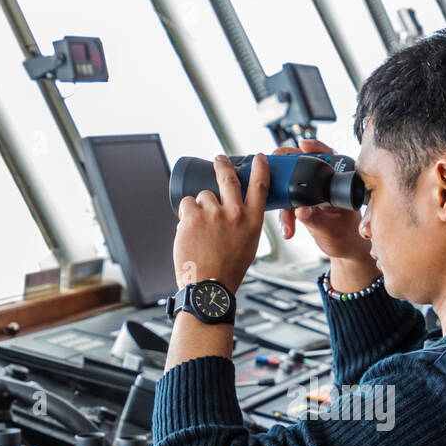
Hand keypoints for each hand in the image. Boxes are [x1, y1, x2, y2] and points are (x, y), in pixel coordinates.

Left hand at [172, 152, 268, 292]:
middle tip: (218, 160)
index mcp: (252, 222)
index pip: (259, 187)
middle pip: (228, 178)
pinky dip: (185, 214)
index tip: (259, 157)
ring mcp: (213, 213)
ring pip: (202, 196)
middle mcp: (235, 214)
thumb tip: (233, 211)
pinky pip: (187, 204)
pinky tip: (189, 231)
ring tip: (199, 230)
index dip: (260, 168)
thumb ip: (244, 224)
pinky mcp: (193, 216)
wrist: (207, 287)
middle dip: (222, 164)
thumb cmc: (227, 271)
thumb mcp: (248, 245)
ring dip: (199, 207)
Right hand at [273, 138, 371, 260]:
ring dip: (283, 202)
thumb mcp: (330, 230)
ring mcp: (313, 192)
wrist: (343, 248)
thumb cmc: (345, 237)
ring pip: (291, 185)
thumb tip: (300, 211)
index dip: (315, 148)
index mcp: (338, 183)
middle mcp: (325, 183)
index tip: (302, 146)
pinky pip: (288, 201)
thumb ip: (315, 220)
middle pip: (303, 166)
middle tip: (274, 172)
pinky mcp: (303, 201)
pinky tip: (287, 227)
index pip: (328, 157)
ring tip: (286, 222)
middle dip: (286, 170)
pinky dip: (284, 214)